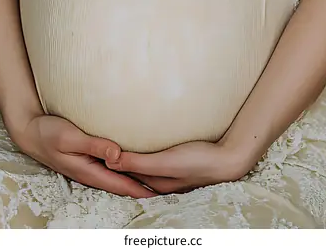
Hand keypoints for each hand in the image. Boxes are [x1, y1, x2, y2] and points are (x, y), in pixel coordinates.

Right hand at [10, 113, 158, 198]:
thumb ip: (95, 145)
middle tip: (168, 184)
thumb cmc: (49, 133)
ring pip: (118, 177)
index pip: (123, 185)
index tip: (164, 189)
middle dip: (144, 186)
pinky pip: (111, 167)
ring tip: (156, 177)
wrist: (30, 131)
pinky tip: (132, 162)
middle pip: (124, 184)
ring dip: (136, 178)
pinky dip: (125, 168)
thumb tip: (119, 154)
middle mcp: (92, 172)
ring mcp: (90, 166)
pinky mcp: (88, 158)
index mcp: (91, 172)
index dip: (143, 188)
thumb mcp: (71, 137)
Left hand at [105, 138, 249, 194]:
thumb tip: (111, 160)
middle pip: (135, 170)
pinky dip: (148, 152)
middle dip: (120, 160)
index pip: (127, 173)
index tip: (97, 149)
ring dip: (134, 155)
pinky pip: (158, 158)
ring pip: (146, 164)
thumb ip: (138, 162)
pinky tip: (149, 141)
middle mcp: (162, 181)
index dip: (112, 162)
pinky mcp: (181, 163)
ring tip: (121, 140)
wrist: (228, 159)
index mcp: (156, 183)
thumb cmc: (196, 161)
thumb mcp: (164, 162)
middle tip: (104, 143)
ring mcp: (172, 173)